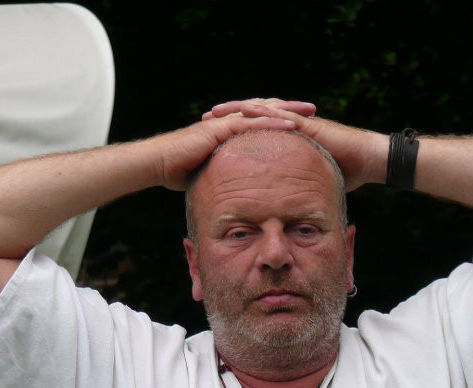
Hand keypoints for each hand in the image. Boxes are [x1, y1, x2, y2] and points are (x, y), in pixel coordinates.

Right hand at [152, 112, 296, 190]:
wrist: (159, 164)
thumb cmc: (179, 172)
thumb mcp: (210, 173)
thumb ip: (225, 176)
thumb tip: (235, 192)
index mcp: (229, 131)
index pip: (260, 122)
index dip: (281, 122)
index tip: (303, 124)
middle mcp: (229, 122)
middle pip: (266, 111)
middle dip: (290, 110)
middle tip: (314, 111)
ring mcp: (225, 122)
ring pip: (263, 112)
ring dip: (287, 112)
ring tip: (309, 114)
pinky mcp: (221, 127)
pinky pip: (251, 123)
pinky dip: (272, 124)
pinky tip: (292, 126)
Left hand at [203, 98, 387, 190]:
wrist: (368, 160)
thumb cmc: (345, 171)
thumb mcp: (311, 180)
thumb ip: (296, 187)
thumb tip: (283, 206)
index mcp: (287, 139)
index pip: (255, 131)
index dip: (234, 132)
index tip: (212, 135)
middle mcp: (289, 127)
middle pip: (253, 117)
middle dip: (228, 117)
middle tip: (205, 119)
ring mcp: (298, 122)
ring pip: (261, 111)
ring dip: (237, 110)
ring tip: (215, 112)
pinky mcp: (307, 123)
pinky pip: (280, 115)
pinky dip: (261, 112)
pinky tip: (243, 110)